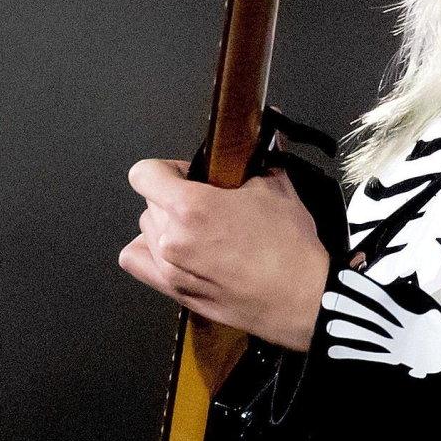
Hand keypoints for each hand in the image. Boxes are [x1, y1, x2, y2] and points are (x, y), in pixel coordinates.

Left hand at [118, 158, 330, 351]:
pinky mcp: (177, 292)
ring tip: (198, 231)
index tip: (185, 174)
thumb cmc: (291, 252)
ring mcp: (171, 270)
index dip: (166, 169)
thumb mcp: (276, 190)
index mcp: (191, 207)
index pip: (144, 173)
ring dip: (166, 225)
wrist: (303, 298)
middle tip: (204, 203)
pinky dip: (148, 253)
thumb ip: (255, 162)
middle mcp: (173, 239)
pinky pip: (137, 264)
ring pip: (147, 232)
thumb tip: (258, 142)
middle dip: (173, 197)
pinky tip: (171, 250)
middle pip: (149, 203)